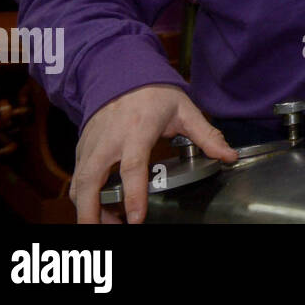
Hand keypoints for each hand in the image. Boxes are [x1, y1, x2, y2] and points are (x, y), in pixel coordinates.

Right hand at [70, 83, 236, 223]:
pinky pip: (76, 177)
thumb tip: (229, 155)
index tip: (135, 219)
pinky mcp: (82, 148)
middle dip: (93, 212)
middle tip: (106, 231)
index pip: (133, 167)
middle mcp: (110, 139)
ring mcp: (92, 144)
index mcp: (138, 130)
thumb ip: (207, 135)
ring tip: (105, 225)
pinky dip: (81, 197)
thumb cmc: (155, 94)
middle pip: (92, 181)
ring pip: (78, 183)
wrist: (123, 73)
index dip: (133, 195)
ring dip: (86, 208)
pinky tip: (97, 208)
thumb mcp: (185, 110)